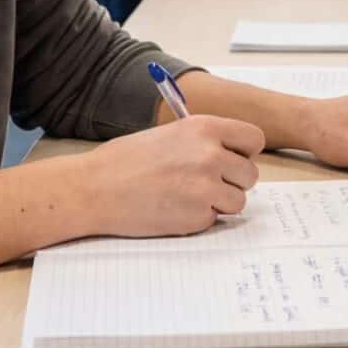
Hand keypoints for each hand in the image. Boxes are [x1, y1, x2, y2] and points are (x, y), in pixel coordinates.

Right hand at [75, 115, 264, 236]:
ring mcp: (205, 188)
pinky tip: (173, 209)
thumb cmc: (125, 160)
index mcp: (204, 127)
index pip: (254, 139)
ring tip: (186, 196)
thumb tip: (233, 155)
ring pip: (238, 201)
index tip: (232, 159)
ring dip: (219, 203)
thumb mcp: (169, 134)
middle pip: (251, 174)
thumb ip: (204, 141)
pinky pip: (214, 220)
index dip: (244, 152)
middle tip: (206, 183)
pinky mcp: (197, 217)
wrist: (93, 188)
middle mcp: (210, 155)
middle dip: (233, 181)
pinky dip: (198, 218)